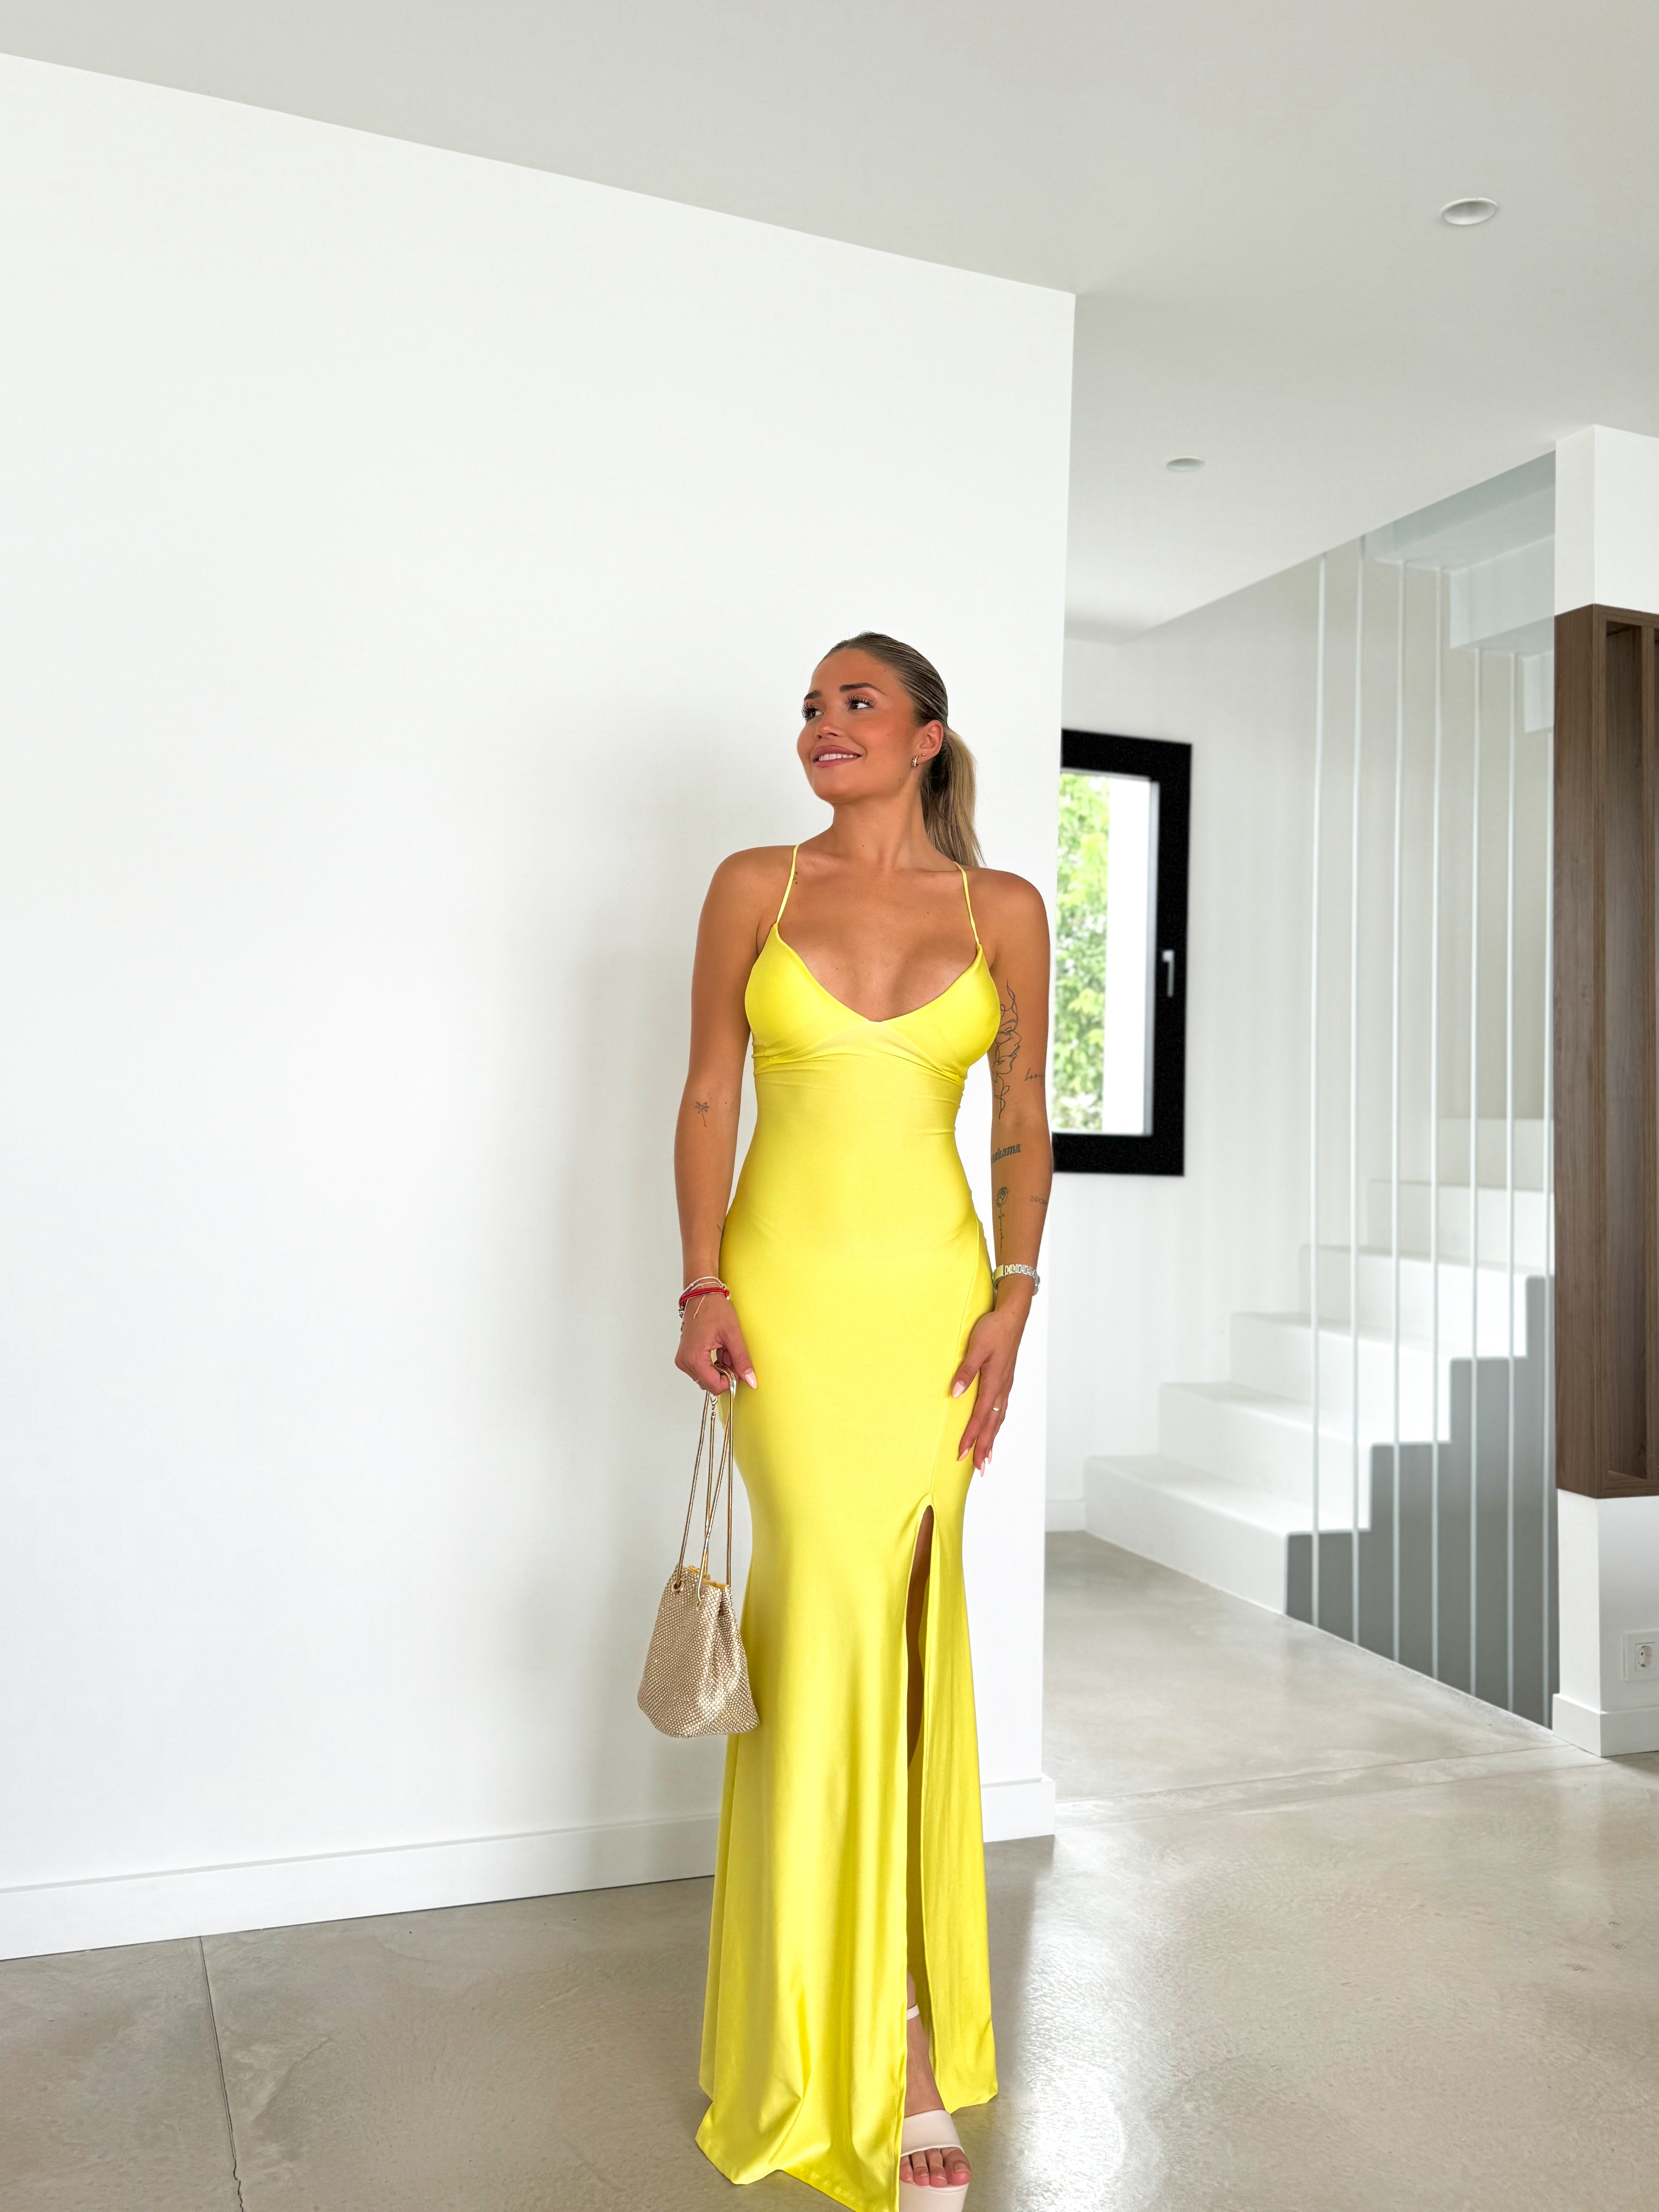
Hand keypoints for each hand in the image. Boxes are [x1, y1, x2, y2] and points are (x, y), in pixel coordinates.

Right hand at [676, 1291, 757, 1395]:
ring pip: (707, 1377)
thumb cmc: (714, 1309)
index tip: (738, 1367)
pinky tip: (718, 1348)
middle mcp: (685, 1362)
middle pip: (710, 1383)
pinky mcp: (685, 1356)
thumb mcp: (732, 1335)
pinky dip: (713, 1363)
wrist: (702, 1295)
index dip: (730, 1380)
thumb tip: (750, 1380)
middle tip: (730, 1352)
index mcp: (695, 1358)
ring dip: (720, 1368)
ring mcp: (683, 1359)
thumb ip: (741, 1360)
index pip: (715, 1386)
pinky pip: (701, 1369)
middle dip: (725, 1373)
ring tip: (724, 1348)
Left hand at [951, 1290, 1030, 1470]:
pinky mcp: (1005, 1380)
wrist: (1013, 1315)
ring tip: (986, 1458)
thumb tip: (955, 1393)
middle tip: (977, 1468)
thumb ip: (965, 1371)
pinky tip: (994, 1428)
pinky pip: (1001, 1409)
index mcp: (994, 1382)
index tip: (961, 1453)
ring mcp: (1005, 1385)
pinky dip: (997, 1425)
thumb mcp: (976, 1347)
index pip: (980, 1417)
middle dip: (984, 1447)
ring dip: (992, 1439)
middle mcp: (1002, 1388)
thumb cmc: (993, 1329)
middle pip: (992, 1424)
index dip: (971, 1437)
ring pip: (998, 1419)